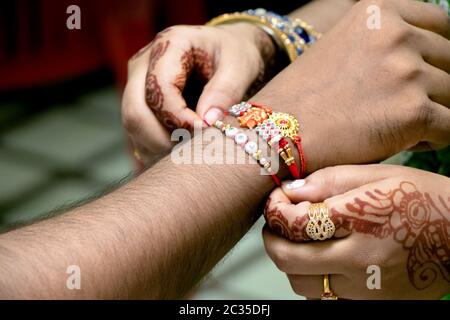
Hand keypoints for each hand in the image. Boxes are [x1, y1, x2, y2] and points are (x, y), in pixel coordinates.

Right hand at [122, 23, 274, 163]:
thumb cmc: (234, 54)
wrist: (226, 51)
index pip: (159, 89)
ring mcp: (136, 84)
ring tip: (191, 153)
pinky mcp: (138, 103)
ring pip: (132, 126)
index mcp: (168, 45)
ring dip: (158, 148)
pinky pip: (136, 134)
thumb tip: (207, 121)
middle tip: (193, 152)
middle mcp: (143, 63)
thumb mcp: (240, 66)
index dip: (180, 117)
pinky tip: (180, 153)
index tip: (206, 131)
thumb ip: (226, 91)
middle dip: (162, 140)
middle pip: (135, 111)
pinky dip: (155, 149)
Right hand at [251, 0, 449, 171]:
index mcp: (379, 11)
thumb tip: (423, 59)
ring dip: (433, 113)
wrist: (275, 133)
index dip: (439, 53)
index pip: (441, 24)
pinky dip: (433, 138)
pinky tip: (406, 142)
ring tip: (399, 128)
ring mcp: (406, 71)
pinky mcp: (413, 111)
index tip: (432, 72)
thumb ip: (383, 44)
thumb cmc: (301, 99)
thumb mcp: (341, 49)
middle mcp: (396, 34)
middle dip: (436, 86)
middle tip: (406, 108)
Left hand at [263, 164, 449, 298]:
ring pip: (303, 285)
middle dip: (272, 241)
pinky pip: (326, 298)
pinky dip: (314, 279)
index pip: (294, 223)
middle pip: (289, 260)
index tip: (275, 202)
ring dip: (291, 263)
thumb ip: (330, 181)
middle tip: (274, 227)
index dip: (274, 211)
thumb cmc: (424, 200)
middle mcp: (360, 261)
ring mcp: (367, 290)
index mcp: (359, 221)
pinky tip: (323, 260)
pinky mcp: (374, 305)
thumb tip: (290, 190)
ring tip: (299, 243)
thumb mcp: (379, 175)